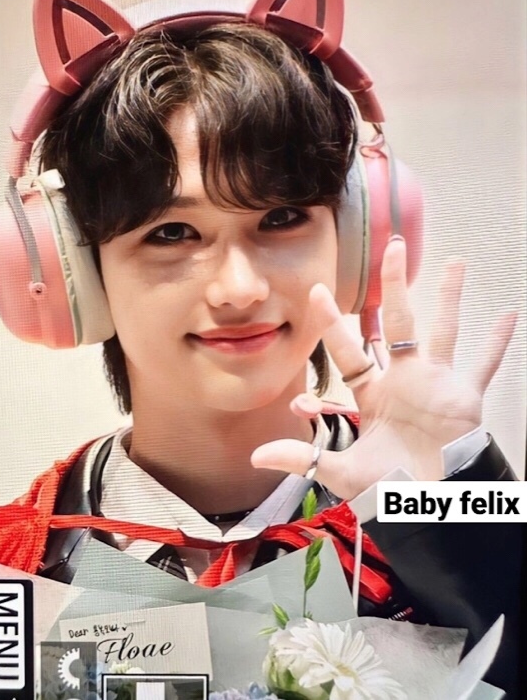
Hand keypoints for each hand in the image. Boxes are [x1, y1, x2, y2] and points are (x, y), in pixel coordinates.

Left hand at [251, 236, 516, 499]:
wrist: (429, 506)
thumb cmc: (388, 490)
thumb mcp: (341, 471)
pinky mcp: (465, 397)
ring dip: (450, 298)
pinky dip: (497, 343)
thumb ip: (302, 458)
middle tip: (391, 249)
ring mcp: (436, 385)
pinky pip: (484, 364)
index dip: (331, 325)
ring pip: (443, 330)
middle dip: (392, 288)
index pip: (348, 351)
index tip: (315, 294)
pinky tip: (510, 315)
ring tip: (455, 263)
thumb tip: (256, 456)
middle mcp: (403, 381)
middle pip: (395, 324)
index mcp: (372, 395)